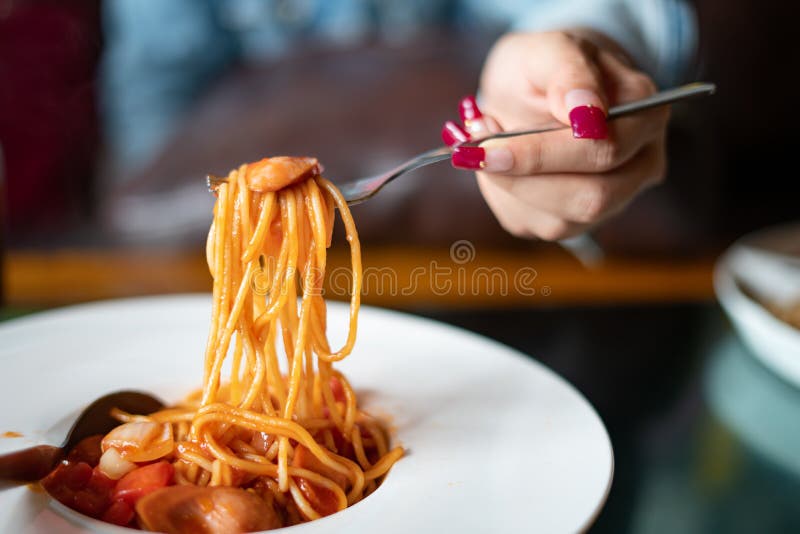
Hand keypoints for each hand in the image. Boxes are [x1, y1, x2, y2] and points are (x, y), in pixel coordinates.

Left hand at [442, 31, 668, 239]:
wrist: (533, 90)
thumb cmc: (546, 67)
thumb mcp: (549, 49)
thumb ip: (568, 72)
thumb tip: (584, 110)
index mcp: (646, 115)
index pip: (602, 149)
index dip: (542, 154)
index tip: (488, 146)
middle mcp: (640, 165)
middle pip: (591, 198)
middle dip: (523, 177)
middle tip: (475, 149)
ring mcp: (613, 201)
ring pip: (559, 222)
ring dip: (508, 187)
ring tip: (485, 145)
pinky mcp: (573, 222)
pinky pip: (531, 225)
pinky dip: (502, 196)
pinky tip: (497, 165)